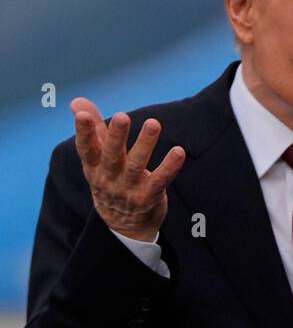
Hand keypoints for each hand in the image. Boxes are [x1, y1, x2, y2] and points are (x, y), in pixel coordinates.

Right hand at [70, 97, 185, 242]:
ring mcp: (128, 189)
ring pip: (136, 165)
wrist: (122, 225)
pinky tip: (179, 151)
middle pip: (111, 155)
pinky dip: (169, 167)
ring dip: (145, 144)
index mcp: (94, 167)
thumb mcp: (98, 159)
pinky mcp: (148, 197)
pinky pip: (160, 181)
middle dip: (116, 136)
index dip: (83, 132)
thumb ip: (94, 129)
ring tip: (154, 123)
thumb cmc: (110, 180)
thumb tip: (77, 102)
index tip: (82, 114)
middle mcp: (109, 178)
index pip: (86, 148)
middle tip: (122, 115)